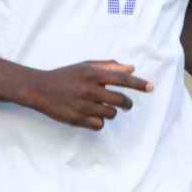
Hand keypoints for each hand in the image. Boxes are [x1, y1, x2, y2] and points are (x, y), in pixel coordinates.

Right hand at [25, 61, 152, 129]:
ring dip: (110, 112)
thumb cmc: (65, 76)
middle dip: (127, 104)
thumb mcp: (85, 66)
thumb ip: (108, 66)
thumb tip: (131, 68)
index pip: (122, 79)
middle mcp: (89, 89)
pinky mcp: (77, 120)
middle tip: (127, 104)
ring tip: (100, 106)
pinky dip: (99, 121)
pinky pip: (99, 125)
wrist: (39, 89)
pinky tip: (91, 115)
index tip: (151, 87)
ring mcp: (83, 106)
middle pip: (120, 100)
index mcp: (92, 74)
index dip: (138, 83)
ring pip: (111, 114)